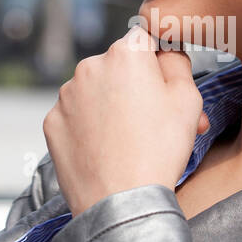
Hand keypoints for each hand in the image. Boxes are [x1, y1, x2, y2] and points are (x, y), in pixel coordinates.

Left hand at [43, 25, 210, 217]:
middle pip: (119, 68)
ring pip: (96, 92)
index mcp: (126, 53)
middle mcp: (89, 66)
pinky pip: (77, 117)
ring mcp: (66, 96)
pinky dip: (90, 127)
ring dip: (113, 107)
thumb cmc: (160, 149)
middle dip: (137, 88)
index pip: (145, 40)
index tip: (166, 86)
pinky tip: (107, 149)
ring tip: (132, 141)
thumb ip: (177, 62)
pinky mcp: (52, 122)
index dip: (159, 63)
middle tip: (158, 122)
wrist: (121, 201)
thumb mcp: (189, 99)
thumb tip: (165, 52)